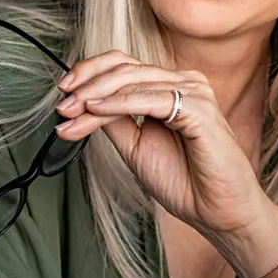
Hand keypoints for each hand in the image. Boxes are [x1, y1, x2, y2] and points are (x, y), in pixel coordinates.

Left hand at [54, 50, 267, 237]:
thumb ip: (114, 122)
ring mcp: (194, 92)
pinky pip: (151, 99)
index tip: (62, 93)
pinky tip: (96, 109)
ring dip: (95, 95)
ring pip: (132, 81)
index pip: (124, 66)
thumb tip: (83, 103)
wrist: (216, 212)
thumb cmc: (185, 182)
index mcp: (170, 88)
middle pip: (125, 67)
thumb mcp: (136, 147)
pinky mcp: (199, 108)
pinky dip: (119, 103)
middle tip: (61, 105)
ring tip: (71, 111)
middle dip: (86, 85)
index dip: (89, 73)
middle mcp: (184, 83)